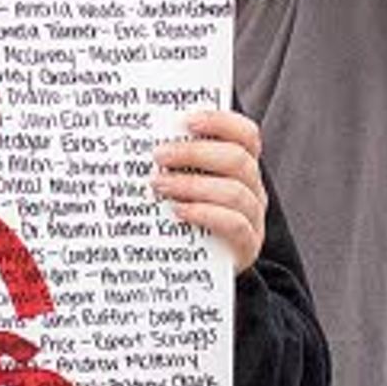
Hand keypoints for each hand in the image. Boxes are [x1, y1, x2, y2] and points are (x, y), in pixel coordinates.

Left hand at [153, 106, 268, 272]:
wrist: (194, 264)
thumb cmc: (180, 213)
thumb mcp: (178, 181)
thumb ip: (170, 159)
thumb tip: (133, 133)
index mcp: (239, 165)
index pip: (246, 134)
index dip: (221, 122)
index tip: (186, 121)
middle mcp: (251, 187)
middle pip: (238, 160)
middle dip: (195, 153)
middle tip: (158, 155)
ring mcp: (253, 217)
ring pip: (235, 192)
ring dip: (193, 185)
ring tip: (159, 185)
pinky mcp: (247, 245)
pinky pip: (235, 225)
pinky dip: (206, 214)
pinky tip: (178, 211)